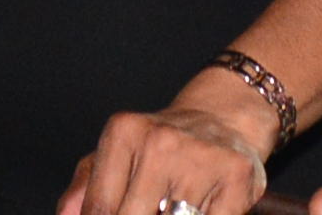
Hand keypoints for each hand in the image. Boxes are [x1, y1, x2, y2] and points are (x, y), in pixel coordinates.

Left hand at [66, 102, 274, 214]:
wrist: (223, 117)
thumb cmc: (161, 146)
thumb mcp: (116, 154)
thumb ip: (84, 189)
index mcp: (124, 132)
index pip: (100, 209)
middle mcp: (160, 141)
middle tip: (148, 214)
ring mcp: (200, 159)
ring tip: (165, 208)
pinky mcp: (237, 177)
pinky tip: (199, 210)